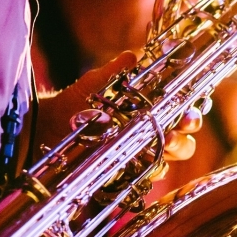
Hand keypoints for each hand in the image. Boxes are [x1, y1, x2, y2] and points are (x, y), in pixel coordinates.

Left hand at [35, 51, 201, 162]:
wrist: (45, 128)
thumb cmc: (74, 103)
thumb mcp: (95, 84)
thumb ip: (116, 71)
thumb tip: (132, 57)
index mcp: (151, 112)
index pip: (183, 114)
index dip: (192, 114)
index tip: (189, 112)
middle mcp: (150, 136)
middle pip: (183, 142)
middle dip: (184, 138)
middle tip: (173, 132)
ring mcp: (139, 158)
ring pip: (168, 162)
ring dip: (167, 155)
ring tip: (159, 148)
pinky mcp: (125, 176)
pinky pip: (145, 179)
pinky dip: (147, 173)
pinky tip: (141, 166)